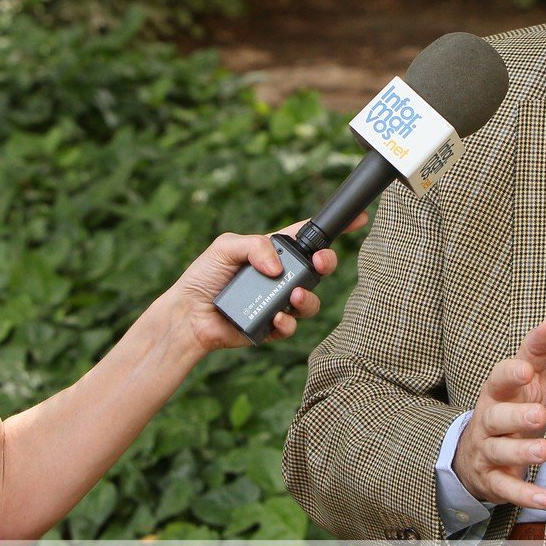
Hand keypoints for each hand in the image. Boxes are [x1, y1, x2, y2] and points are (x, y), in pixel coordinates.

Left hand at [170, 214, 363, 352]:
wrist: (188, 314)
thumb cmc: (205, 276)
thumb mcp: (226, 246)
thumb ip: (255, 246)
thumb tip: (278, 266)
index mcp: (273, 252)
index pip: (307, 237)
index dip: (332, 229)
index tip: (357, 219)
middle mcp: (280, 276)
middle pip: (317, 269)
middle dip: (326, 264)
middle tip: (318, 263)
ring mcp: (278, 301)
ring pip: (309, 299)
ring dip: (307, 297)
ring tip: (291, 296)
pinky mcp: (271, 326)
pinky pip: (291, 325)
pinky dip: (287, 322)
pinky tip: (276, 318)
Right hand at [452, 317, 545, 507]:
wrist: (477, 454)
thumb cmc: (511, 409)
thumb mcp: (526, 381)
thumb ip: (538, 352)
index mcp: (497, 394)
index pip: (499, 380)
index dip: (511, 374)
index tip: (527, 368)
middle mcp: (487, 421)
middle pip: (496, 417)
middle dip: (516, 416)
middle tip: (540, 415)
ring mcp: (487, 451)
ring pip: (500, 451)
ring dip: (521, 452)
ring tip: (544, 452)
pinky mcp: (492, 480)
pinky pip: (506, 488)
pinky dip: (525, 494)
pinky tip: (545, 499)